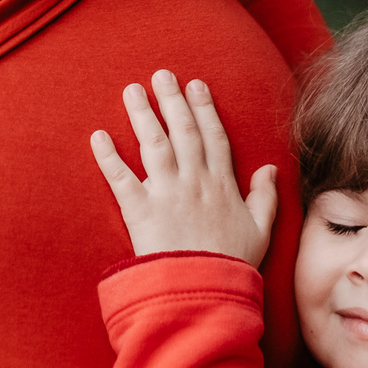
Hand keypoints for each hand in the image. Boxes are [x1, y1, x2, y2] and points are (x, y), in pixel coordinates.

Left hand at [91, 70, 276, 267]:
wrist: (206, 292)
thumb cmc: (232, 265)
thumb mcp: (260, 231)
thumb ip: (266, 197)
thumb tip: (270, 168)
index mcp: (222, 185)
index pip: (213, 137)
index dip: (204, 108)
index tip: (196, 85)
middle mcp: (194, 182)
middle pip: (183, 131)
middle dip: (171, 100)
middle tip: (161, 74)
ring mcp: (167, 194)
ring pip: (153, 144)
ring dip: (141, 114)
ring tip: (131, 90)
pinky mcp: (141, 211)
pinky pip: (121, 178)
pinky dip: (107, 157)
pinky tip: (97, 136)